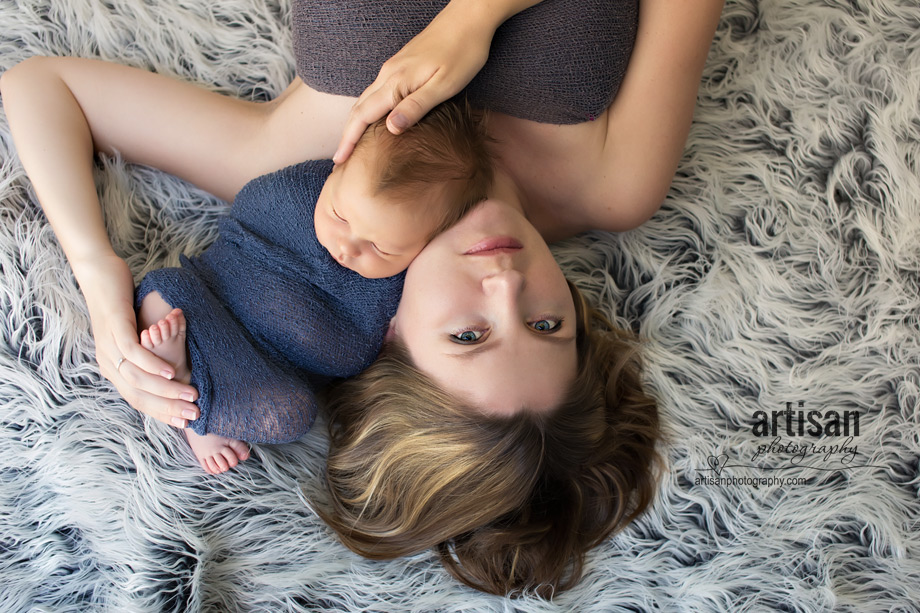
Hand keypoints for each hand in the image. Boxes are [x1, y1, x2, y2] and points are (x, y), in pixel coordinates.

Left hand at [72, 254, 200, 427]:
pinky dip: (153, 365)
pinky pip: (134, 353)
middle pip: (138, 395)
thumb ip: (144, 354)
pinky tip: (171, 370)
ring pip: (138, 378)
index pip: (137, 400)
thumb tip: (166, 370)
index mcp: (112, 367)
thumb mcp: (132, 334)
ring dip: (166, 390)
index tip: (185, 421)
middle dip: (168, 408)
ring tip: (190, 395)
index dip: (161, 413)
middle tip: (193, 414)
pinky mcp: (115, 329)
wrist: (99, 274)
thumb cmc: (120, 303)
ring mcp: (109, 346)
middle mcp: (108, 362)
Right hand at [333, 1, 494, 163]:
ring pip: (365, 99)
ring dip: (355, 123)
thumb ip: (417, 106)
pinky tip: (373, 120)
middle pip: (358, 108)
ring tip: (352, 144)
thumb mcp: (444, 85)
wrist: (468, 18)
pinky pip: (376, 91)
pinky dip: (367, 110)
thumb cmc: (463, 52)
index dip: (349, 140)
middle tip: (340, 159)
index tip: (340, 161)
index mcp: (397, 82)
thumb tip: (390, 128)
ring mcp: (393, 68)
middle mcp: (389, 74)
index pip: (363, 116)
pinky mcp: (400, 65)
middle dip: (347, 135)